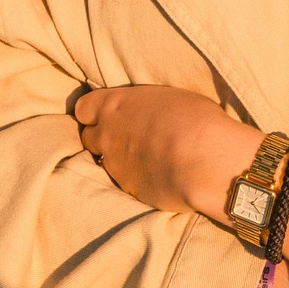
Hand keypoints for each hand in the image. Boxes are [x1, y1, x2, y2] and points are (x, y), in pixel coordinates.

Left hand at [72, 84, 260, 219]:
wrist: (205, 159)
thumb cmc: (193, 119)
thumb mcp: (166, 97)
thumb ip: (143, 106)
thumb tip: (145, 113)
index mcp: (113, 106)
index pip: (83, 108)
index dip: (93, 113)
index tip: (106, 115)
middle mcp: (107, 135)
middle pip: (88, 137)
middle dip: (103, 138)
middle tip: (125, 137)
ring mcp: (116, 165)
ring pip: (106, 162)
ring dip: (119, 160)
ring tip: (145, 158)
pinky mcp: (129, 190)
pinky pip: (127, 182)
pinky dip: (137, 178)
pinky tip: (158, 174)